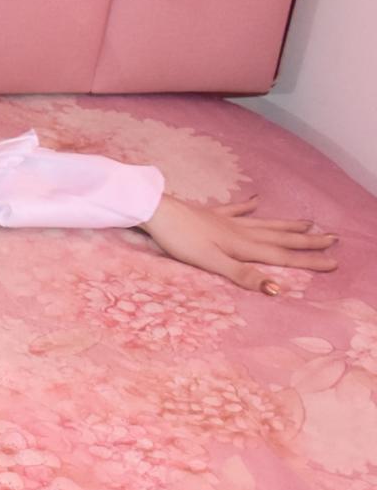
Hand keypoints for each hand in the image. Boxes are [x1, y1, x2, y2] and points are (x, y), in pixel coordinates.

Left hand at [136, 194, 338, 292]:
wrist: (154, 211)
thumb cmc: (180, 240)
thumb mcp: (211, 263)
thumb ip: (243, 276)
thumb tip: (277, 289)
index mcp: (242, 246)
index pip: (282, 256)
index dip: (308, 261)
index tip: (334, 262)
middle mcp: (239, 232)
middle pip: (280, 237)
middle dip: (307, 240)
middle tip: (333, 239)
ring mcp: (226, 221)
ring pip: (264, 223)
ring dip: (287, 225)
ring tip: (308, 222)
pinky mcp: (210, 214)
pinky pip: (236, 209)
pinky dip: (248, 206)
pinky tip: (257, 200)